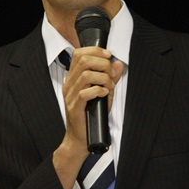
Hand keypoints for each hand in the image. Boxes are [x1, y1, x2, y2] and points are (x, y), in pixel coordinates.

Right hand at [53, 47, 123, 188]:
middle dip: (102, 63)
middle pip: (83, 60)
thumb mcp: (103, 93)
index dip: (95, 51)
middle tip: (111, 73)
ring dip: (103, 78)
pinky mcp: (74, 106)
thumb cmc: (91, 116)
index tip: (109, 56)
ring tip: (109, 86)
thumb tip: (118, 64)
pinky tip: (104, 94)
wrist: (80, 138)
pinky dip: (98, 90)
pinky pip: (85, 92)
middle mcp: (69, 84)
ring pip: (86, 75)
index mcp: (73, 78)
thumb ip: (110, 78)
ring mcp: (70, 95)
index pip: (79, 54)